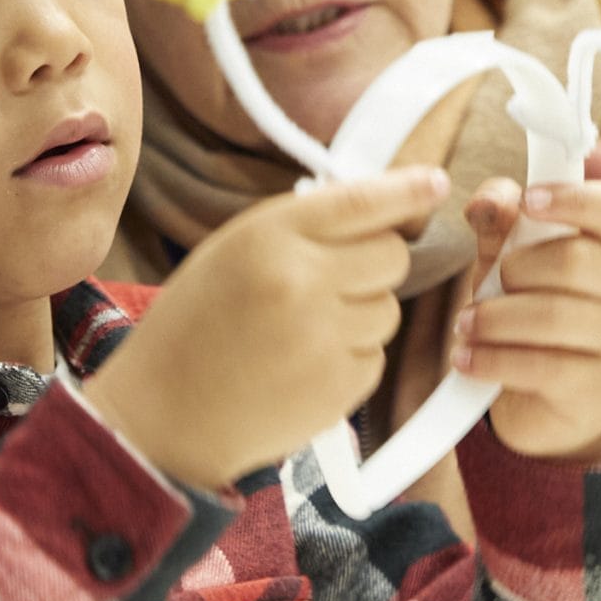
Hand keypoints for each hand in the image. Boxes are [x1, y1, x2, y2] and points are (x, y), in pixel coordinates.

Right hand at [87, 166, 448, 488]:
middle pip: (393, 255)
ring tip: (302, 330)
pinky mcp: (339, 387)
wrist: (164, 415)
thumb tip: (385, 208)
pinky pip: (375, 356)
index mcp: (270, 236)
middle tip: (332, 280)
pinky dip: (350, 357)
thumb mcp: (232, 250)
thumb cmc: (195, 325)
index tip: (436, 185)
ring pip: (389, 308)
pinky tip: (302, 365)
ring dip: (361, 313)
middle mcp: (303, 281)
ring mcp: (325, 337)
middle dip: (376, 263)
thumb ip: (302, 226)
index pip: (364, 200)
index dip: (409, 191)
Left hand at [453, 176, 600, 463]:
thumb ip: (500, 224)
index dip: (571, 198)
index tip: (529, 201)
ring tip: (465, 326)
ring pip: (552, 314)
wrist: (546, 403)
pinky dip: (492, 359)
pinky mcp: (599, 386)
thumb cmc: (531, 315)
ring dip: (493, 318)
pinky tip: (467, 359)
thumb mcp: (510, 262)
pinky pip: (541, 365)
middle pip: (572, 260)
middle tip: (481, 289)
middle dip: (512, 270)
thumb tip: (490, 202)